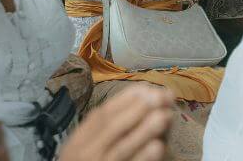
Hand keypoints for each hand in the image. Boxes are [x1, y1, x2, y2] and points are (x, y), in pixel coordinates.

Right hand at [58, 84, 172, 160]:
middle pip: (112, 127)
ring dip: (144, 130)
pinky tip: (159, 146)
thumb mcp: (85, 147)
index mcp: (77, 141)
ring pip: (121, 148)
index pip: (101, 115)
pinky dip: (142, 157)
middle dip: (137, 110)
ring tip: (165, 116)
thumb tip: (136, 99)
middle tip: (160, 96)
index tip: (147, 88)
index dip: (125, 100)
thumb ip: (102, 129)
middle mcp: (84, 155)